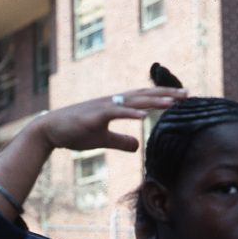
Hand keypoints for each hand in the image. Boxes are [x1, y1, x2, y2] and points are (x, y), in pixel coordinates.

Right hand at [40, 86, 187, 152]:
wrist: (49, 130)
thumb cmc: (74, 132)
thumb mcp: (102, 139)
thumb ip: (120, 140)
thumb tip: (137, 144)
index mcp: (114, 106)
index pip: (143, 98)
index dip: (162, 96)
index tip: (182, 97)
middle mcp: (111, 102)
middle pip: (143, 95)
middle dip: (165, 94)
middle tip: (188, 94)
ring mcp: (103, 107)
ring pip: (132, 101)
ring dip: (153, 100)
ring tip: (173, 101)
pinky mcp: (94, 115)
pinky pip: (115, 112)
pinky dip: (130, 112)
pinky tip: (144, 114)